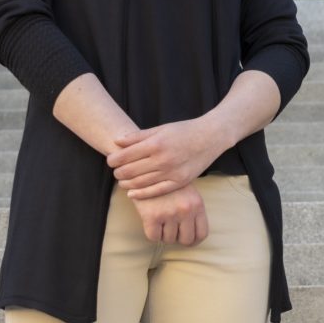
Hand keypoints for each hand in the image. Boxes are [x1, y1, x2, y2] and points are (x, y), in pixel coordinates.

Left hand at [108, 118, 227, 198]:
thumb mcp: (161, 128)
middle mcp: (162, 158)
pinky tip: (132, 193)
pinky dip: (140, 194)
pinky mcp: (179, 181)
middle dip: (118, 172)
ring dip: (126, 183)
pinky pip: (155, 192)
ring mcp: (171, 172)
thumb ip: (138, 136)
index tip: (111, 160)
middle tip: (117, 171)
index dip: (113, 160)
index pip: (124, 156)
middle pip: (129, 171)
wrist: (212, 136)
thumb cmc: (185, 130)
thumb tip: (116, 141)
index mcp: (156, 143)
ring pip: (139, 183)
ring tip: (123, 180)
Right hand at [131, 183, 207, 245]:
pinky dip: (153, 232)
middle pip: (186, 240)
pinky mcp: (152, 216)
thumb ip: (193, 211)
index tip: (187, 240)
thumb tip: (192, 236)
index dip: (194, 241)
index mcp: (197, 204)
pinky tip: (152, 221)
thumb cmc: (171, 184)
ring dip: (164, 234)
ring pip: (168, 239)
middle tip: (172, 230)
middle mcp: (186, 210)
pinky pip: (154, 237)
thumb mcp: (189, 193)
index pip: (202, 233)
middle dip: (178, 238)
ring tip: (161, 220)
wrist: (149, 170)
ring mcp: (169, 214)